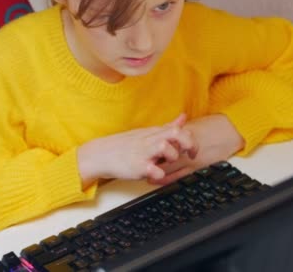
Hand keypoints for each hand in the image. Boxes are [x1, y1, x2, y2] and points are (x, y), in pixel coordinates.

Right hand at [77, 114, 197, 185]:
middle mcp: (150, 140)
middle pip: (176, 134)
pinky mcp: (136, 166)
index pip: (180, 129)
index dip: (191, 139)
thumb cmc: (126, 146)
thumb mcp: (148, 133)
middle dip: (189, 144)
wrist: (101, 154)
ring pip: (165, 146)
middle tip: (189, 155)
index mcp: (155, 133)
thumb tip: (183, 117)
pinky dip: (158, 174)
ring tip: (167, 163)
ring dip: (172, 156)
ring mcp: (143, 152)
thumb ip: (167, 127)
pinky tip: (156, 175)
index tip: (191, 151)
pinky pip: (152, 169)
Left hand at [148, 114, 244, 184]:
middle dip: (148, 162)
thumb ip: (176, 128)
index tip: (139, 153)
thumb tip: (165, 131)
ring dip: (155, 172)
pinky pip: (178, 176)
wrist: (228, 131)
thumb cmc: (210, 128)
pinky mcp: (195, 167)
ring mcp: (188, 158)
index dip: (148, 149)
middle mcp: (181, 147)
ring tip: (144, 176)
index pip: (159, 143)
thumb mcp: (191, 127)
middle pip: (160, 155)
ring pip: (166, 167)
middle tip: (137, 166)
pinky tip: (158, 182)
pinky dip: (166, 179)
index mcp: (178, 136)